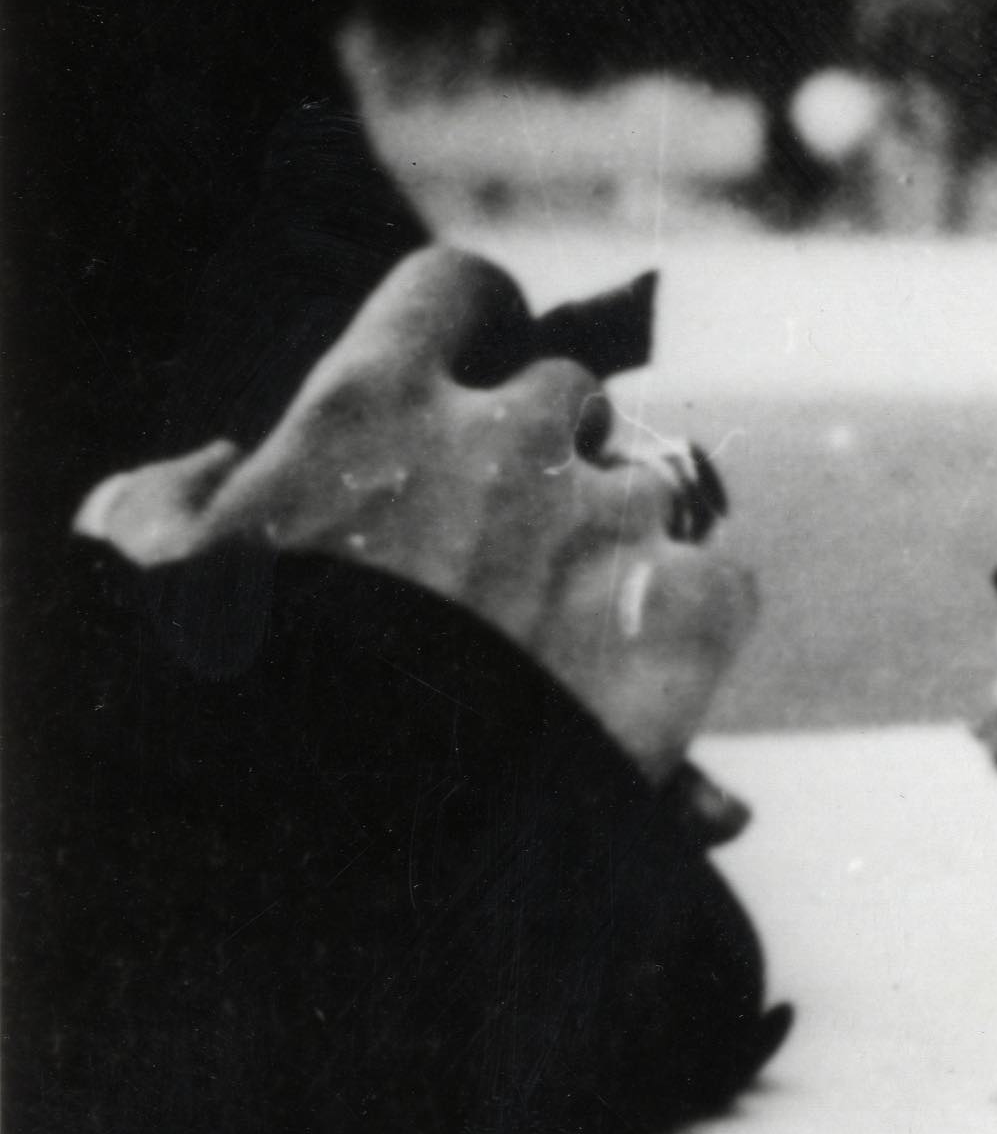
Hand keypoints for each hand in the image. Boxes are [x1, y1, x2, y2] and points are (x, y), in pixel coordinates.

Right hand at [75, 250, 757, 777]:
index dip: (462, 325)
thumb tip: (223, 464)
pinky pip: (717, 579)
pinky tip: (630, 679)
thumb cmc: (216, 712)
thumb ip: (168, 501)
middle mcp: (506, 436)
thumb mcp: (142, 586)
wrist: (331, 844)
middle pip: (565, 395)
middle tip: (500, 541)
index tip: (464, 371)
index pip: (451, 289)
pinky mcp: (686, 608)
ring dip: (610, 544)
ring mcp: (608, 517)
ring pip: (647, 488)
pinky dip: (681, 622)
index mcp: (371, 405)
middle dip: (540, 455)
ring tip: (558, 636)